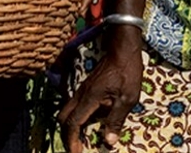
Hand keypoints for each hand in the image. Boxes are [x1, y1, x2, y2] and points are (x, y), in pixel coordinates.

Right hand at [62, 29, 143, 152]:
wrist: (123, 48)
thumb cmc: (127, 72)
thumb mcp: (127, 98)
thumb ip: (116, 120)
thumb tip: (108, 142)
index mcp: (89, 99)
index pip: (72, 124)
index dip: (72, 141)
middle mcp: (80, 95)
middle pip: (63, 118)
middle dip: (66, 135)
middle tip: (76, 148)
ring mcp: (82, 90)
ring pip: (66, 111)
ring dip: (70, 126)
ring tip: (80, 139)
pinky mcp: (86, 87)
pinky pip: (74, 105)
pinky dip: (75, 118)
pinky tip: (87, 123)